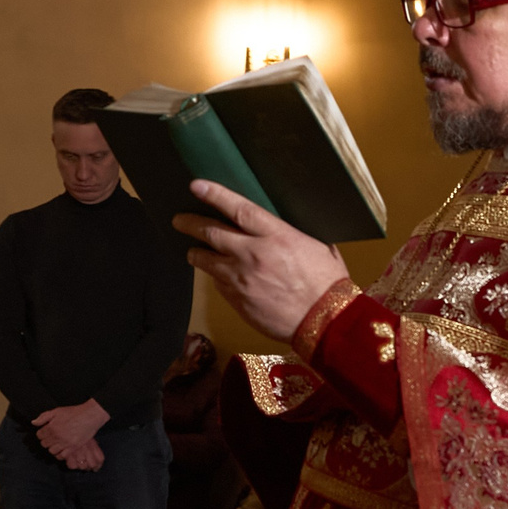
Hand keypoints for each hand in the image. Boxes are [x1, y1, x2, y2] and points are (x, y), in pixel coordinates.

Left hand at [33, 400, 107, 465]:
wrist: (89, 416)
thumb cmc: (74, 413)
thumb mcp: (57, 411)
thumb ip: (43, 417)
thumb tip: (33, 423)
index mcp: (51, 427)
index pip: (39, 435)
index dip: (42, 434)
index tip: (46, 433)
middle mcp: (57, 436)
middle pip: (44, 444)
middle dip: (46, 441)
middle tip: (52, 438)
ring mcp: (65, 443)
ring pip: (52, 451)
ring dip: (53, 448)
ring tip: (57, 444)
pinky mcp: (73, 447)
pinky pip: (62, 456)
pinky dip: (60, 454)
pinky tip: (62, 450)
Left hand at [176, 180, 352, 341]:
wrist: (327, 322)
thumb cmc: (328, 283)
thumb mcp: (318, 247)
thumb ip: (292, 236)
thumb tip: (281, 229)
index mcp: (276, 236)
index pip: (238, 209)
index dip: (215, 195)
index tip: (197, 186)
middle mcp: (253, 254)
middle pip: (211, 232)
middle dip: (191, 224)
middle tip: (179, 220)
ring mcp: (242, 279)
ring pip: (206, 260)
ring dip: (196, 253)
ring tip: (192, 251)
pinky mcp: (238, 300)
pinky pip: (219, 285)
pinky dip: (217, 277)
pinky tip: (220, 276)